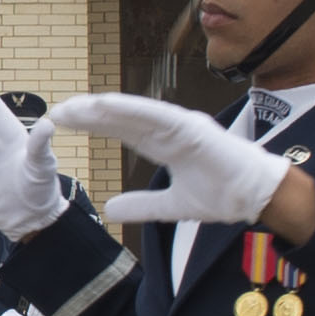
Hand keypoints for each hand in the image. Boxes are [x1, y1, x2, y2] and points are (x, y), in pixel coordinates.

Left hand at [56, 93, 286, 229]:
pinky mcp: (193, 129)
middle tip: (59, 110)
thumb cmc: (222, 194)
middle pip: (123, 119)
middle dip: (91, 115)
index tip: (65, 121)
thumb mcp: (171, 206)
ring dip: (106, 109)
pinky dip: (133, 110)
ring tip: (77, 106)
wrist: (255, 198)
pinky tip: (108, 105)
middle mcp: (171, 130)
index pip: (122, 132)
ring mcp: (182, 126)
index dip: (94, 125)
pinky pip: (158, 116)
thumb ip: (142, 206)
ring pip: (136, 114)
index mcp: (166, 144)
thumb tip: (110, 210)